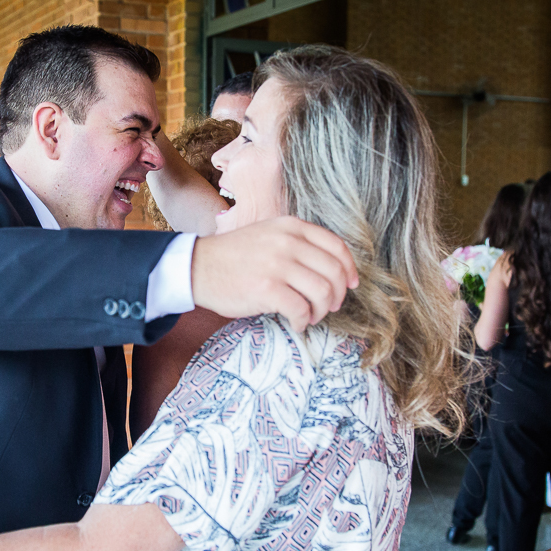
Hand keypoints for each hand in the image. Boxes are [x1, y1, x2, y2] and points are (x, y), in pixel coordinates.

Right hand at [191, 216, 358, 331]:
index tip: (352, 284)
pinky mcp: (267, 289)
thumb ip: (297, 243)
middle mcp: (288, 242)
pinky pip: (301, 310)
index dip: (350, 268)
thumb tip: (332, 270)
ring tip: (310, 316)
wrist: (198, 267)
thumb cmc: (234, 256)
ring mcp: (278, 265)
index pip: (337, 246)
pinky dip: (304, 321)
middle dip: (338, 294)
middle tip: (330, 306)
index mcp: (291, 227)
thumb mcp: (268, 234)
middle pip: (334, 272)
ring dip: (322, 310)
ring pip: (323, 292)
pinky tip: (297, 324)